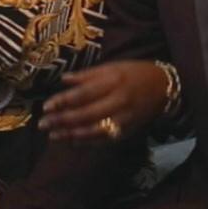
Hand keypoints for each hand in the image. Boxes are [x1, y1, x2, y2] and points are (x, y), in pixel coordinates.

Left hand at [41, 60, 168, 141]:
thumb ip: (87, 75)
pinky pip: (104, 139)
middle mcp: (119, 101)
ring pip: (94, 130)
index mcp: (113, 82)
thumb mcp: (112, 67)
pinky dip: (88, 142)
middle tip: (43, 124)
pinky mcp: (128, 131)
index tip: (46, 107)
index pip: (84, 94)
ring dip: (72, 134)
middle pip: (86, 114)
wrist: (164, 88)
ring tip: (53, 136)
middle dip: (63, 121)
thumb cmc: (134, 73)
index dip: (64, 101)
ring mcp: (124, 119)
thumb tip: (63, 80)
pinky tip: (72, 141)